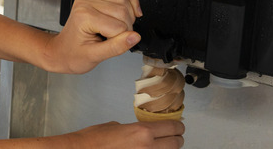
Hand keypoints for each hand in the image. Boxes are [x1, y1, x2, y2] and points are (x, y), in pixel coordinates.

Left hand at [44, 0, 141, 73]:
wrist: (62, 50)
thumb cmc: (73, 54)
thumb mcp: (94, 56)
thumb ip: (116, 47)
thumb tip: (134, 37)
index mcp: (84, 16)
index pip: (119, 25)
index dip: (122, 39)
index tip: (112, 45)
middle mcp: (87, 3)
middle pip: (123, 11)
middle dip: (126, 28)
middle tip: (115, 39)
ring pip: (124, 0)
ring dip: (129, 16)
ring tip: (118, 28)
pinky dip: (129, 3)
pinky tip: (127, 14)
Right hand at [65, 120, 184, 148]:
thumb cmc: (94, 139)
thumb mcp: (115, 125)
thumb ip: (133, 129)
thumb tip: (141, 134)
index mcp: (142, 132)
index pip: (172, 128)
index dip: (178, 126)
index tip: (178, 126)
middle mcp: (147, 147)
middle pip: (176, 144)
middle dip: (176, 139)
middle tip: (174, 136)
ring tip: (163, 146)